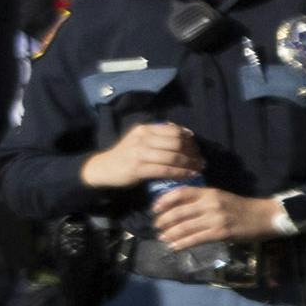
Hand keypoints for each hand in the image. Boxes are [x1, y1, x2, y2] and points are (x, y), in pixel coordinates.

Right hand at [87, 123, 204, 192]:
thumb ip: (158, 135)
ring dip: (191, 163)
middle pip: (177, 143)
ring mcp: (140, 153)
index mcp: (145, 129)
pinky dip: (182, 173)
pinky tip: (190, 175)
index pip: (174, 131)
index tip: (197, 148)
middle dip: (193, 152)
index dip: (190, 140)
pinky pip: (166, 170)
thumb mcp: (140, 139)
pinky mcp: (138, 168)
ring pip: (174, 156)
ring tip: (200, 168)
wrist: (104, 168)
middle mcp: (143, 138)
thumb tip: (184, 132)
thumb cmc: (126, 154)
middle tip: (202, 160)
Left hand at [146, 184, 284, 250]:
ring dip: (170, 234)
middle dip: (163, 221)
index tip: (154, 209)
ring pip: (185, 227)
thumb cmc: (241, 207)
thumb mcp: (220, 197)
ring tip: (162, 238)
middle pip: (178, 212)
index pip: (180, 193)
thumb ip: (201, 200)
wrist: (265, 217)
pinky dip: (182, 243)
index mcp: (209, 192)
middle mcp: (210, 204)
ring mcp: (216, 219)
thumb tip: (178, 209)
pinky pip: (196, 239)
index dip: (163, 201)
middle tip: (156, 227)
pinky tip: (174, 247)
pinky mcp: (221, 233)